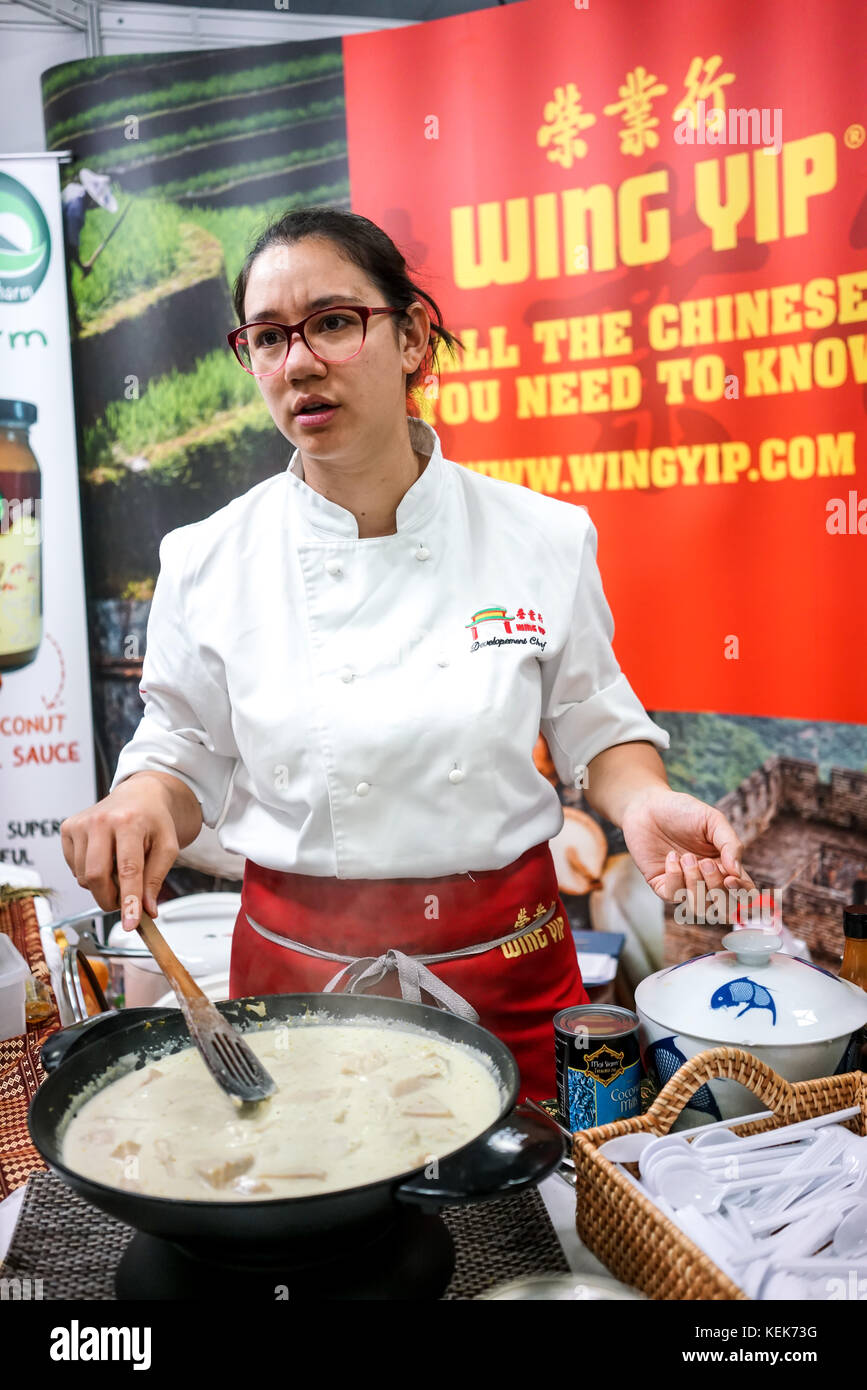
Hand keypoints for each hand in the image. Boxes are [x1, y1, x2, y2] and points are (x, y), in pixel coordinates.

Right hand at [60, 778, 179, 931]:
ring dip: (102, 886)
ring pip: (84, 877)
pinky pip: (75, 869)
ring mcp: (80, 823)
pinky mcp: (67, 828)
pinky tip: (104, 859)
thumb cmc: (154, 821)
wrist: (139, 795)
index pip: (128, 869)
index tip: (130, 924)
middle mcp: (101, 820)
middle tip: (124, 903)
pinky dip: (89, 874)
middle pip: (97, 876)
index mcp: (130, 822)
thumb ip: (156, 879)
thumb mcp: (167, 847)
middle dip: (110, 899)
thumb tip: (146, 910)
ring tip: (118, 870)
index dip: (129, 900)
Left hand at [620, 785, 756, 920]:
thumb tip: (737, 873)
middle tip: (705, 863)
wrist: (649, 806)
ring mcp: (684, 886)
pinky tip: (671, 857)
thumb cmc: (683, 811)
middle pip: (724, 908)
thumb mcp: (713, 821)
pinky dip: (674, 877)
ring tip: (686, 857)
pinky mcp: (662, 885)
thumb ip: (730, 844)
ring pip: (699, 908)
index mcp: (725, 867)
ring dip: (695, 884)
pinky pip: (673, 896)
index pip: (744, 894)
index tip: (731, 879)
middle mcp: (707, 881)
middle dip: (716, 889)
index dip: (742, 894)